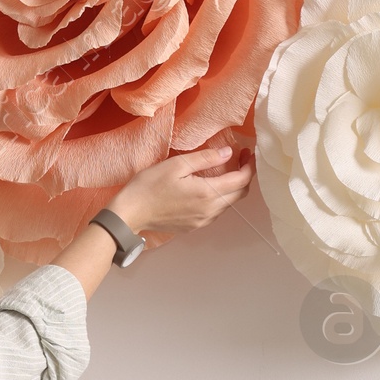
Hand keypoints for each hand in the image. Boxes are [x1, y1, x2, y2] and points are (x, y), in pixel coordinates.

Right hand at [111, 145, 252, 237]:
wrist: (130, 214)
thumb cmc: (149, 186)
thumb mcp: (176, 164)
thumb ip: (206, 158)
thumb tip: (229, 153)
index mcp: (207, 193)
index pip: (241, 180)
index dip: (249, 166)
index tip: (248, 153)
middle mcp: (209, 211)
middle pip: (239, 194)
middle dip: (244, 176)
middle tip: (240, 159)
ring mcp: (203, 221)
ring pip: (228, 204)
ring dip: (232, 188)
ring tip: (226, 171)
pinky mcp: (194, 226)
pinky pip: (216, 211)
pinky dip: (220, 198)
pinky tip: (210, 187)